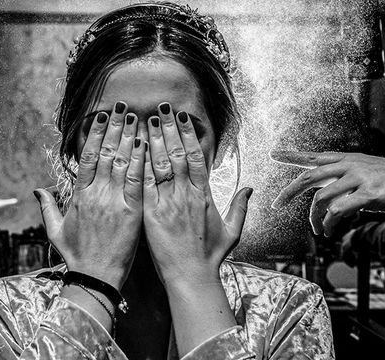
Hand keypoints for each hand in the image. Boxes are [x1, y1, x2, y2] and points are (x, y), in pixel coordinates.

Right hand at [35, 102, 144, 288]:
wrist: (95, 277)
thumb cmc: (76, 255)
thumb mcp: (55, 230)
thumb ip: (48, 207)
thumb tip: (38, 190)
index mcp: (79, 195)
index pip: (86, 157)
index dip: (94, 134)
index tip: (100, 116)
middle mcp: (96, 193)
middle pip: (105, 152)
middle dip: (114, 127)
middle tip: (121, 106)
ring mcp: (114, 201)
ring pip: (121, 162)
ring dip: (128, 136)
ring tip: (135, 116)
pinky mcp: (132, 211)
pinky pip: (138, 180)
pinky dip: (141, 160)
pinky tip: (146, 143)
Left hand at [143, 102, 252, 286]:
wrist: (191, 277)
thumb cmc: (210, 256)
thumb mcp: (232, 231)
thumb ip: (240, 207)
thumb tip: (250, 188)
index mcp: (204, 195)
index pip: (197, 157)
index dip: (189, 135)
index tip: (183, 118)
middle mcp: (187, 194)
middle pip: (178, 154)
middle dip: (169, 129)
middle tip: (161, 108)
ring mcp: (169, 203)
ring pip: (161, 164)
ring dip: (154, 140)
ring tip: (146, 119)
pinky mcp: (151, 214)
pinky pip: (145, 184)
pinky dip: (140, 164)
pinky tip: (134, 148)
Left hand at [270, 151, 384, 236]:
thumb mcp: (369, 174)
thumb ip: (348, 183)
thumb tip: (331, 200)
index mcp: (349, 159)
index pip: (315, 157)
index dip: (293, 155)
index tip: (274, 153)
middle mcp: (351, 165)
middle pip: (310, 177)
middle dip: (289, 192)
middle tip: (275, 205)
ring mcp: (360, 178)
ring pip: (322, 198)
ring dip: (315, 218)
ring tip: (318, 231)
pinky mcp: (370, 194)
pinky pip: (339, 210)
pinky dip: (330, 223)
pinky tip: (329, 231)